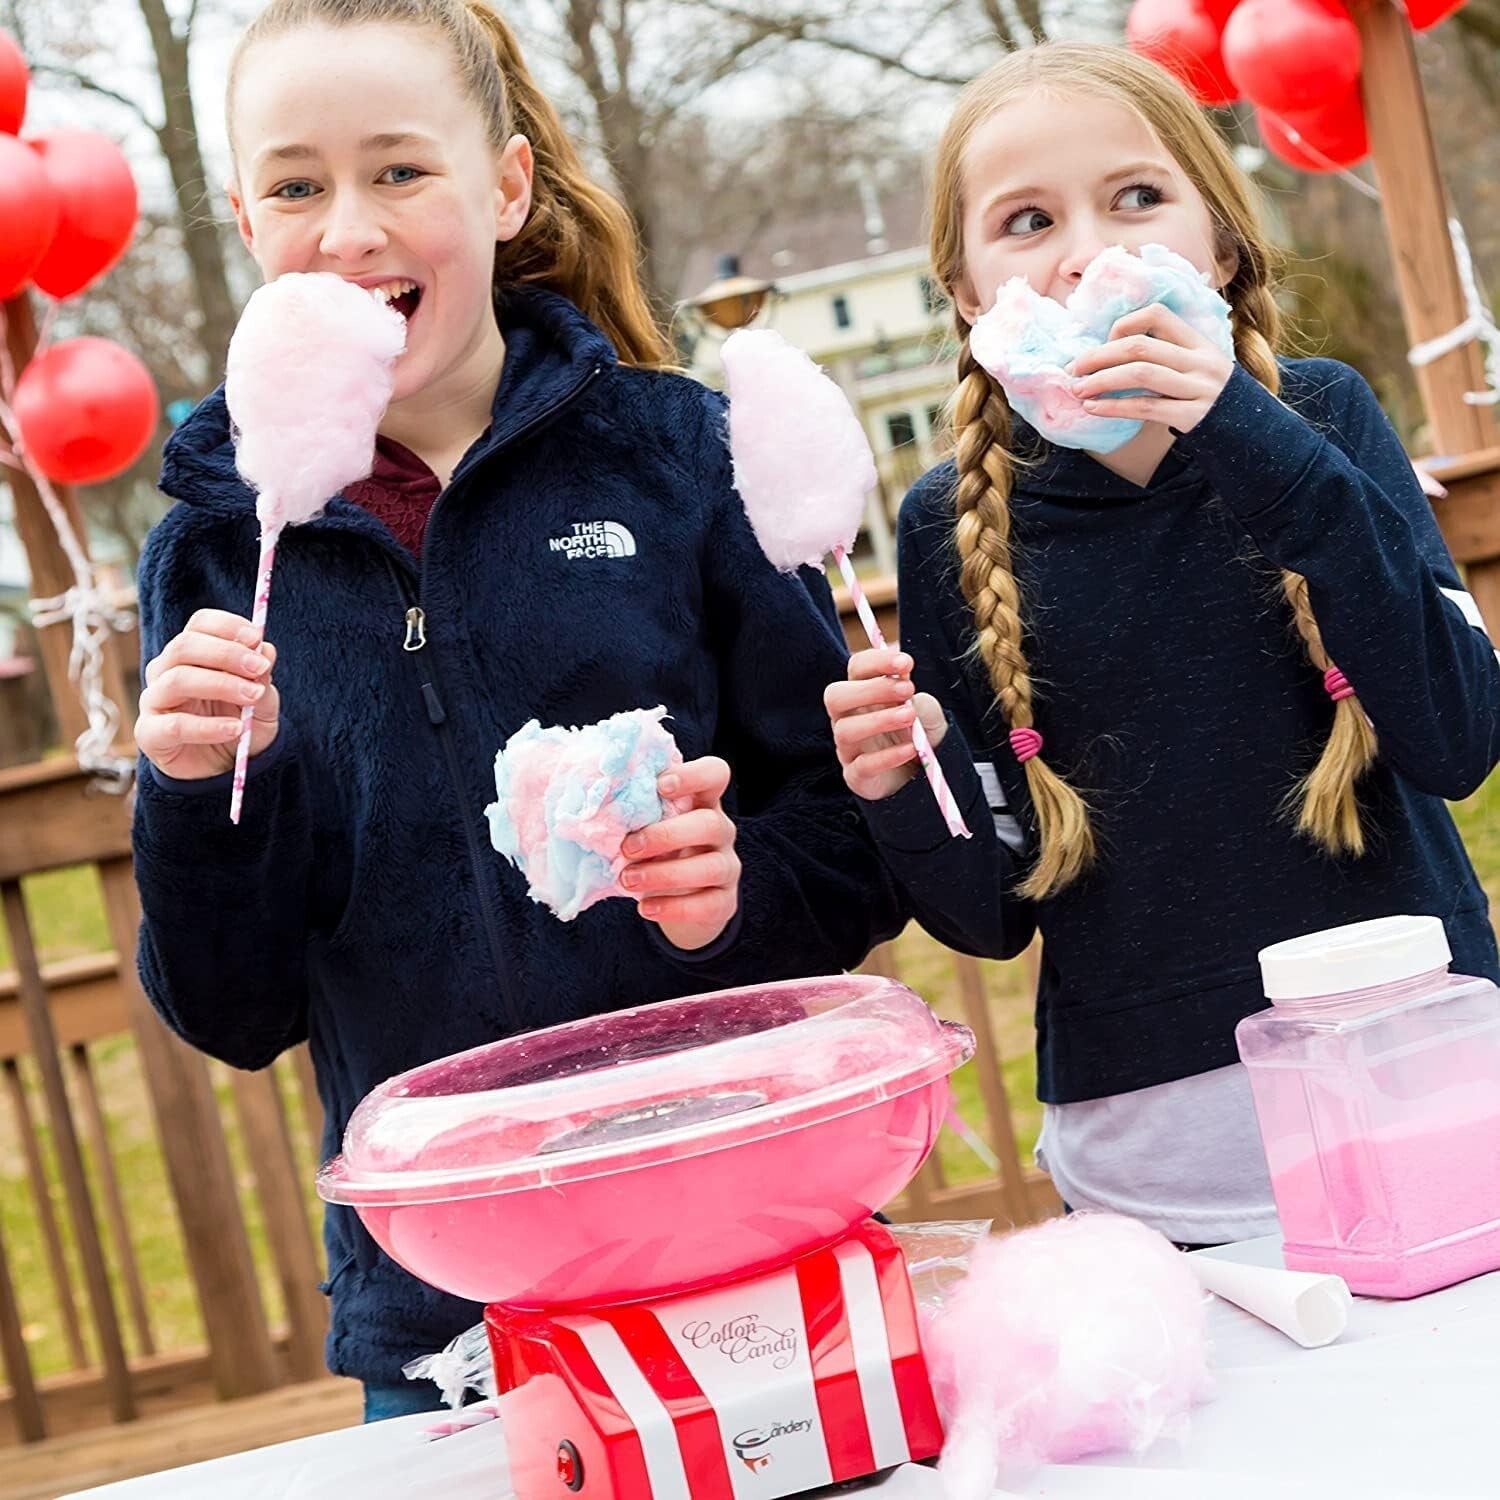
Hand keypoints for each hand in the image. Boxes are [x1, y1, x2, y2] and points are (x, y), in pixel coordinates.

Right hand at [135, 609, 279, 778]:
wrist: (223, 768)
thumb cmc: (238, 724)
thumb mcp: (262, 700)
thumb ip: (262, 676)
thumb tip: (266, 649)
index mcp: (191, 654)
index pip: (200, 624)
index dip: (227, 626)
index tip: (256, 638)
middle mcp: (166, 671)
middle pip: (185, 646)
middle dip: (227, 653)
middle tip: (260, 667)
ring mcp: (154, 701)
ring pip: (177, 680)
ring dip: (221, 684)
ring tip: (253, 697)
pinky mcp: (150, 733)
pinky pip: (174, 725)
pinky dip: (208, 727)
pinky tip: (235, 730)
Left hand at [621, 755, 739, 950]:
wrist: (674, 898)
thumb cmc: (652, 850)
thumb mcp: (644, 825)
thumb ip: (629, 812)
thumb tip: (586, 803)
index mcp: (701, 801)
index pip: (715, 774)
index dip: (693, 776)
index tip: (660, 786)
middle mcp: (720, 830)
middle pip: (711, 824)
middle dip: (667, 835)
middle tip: (628, 847)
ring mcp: (726, 866)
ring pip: (711, 867)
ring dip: (666, 874)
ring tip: (628, 880)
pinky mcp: (724, 900)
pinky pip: (709, 905)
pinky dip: (674, 908)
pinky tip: (646, 907)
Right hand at [824, 647, 946, 801]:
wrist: (922, 774)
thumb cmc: (919, 733)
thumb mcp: (928, 713)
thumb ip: (923, 702)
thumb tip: (912, 697)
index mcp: (862, 693)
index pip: (856, 668)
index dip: (877, 661)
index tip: (906, 662)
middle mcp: (848, 717)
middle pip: (836, 697)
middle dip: (871, 689)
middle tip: (908, 689)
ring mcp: (849, 747)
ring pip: (845, 730)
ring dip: (879, 720)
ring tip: (910, 716)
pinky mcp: (856, 775)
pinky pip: (862, 766)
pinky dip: (887, 756)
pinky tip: (911, 748)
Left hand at [1069, 304, 1233, 433]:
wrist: (1248, 433)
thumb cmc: (1209, 398)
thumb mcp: (1196, 368)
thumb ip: (1166, 356)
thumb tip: (1109, 353)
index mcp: (1198, 342)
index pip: (1157, 314)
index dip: (1124, 324)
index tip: (1105, 342)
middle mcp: (1200, 361)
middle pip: (1139, 347)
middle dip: (1099, 356)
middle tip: (1074, 368)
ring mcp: (1199, 388)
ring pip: (1141, 374)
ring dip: (1101, 380)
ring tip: (1078, 389)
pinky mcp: (1192, 416)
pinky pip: (1145, 407)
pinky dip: (1114, 406)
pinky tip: (1093, 408)